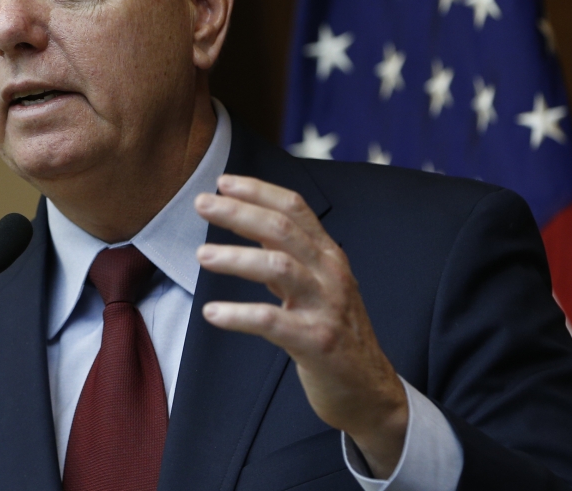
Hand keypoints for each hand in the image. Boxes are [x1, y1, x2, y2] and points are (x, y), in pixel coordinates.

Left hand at [194, 174, 407, 478]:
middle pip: (282, 229)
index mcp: (328, 254)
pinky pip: (272, 322)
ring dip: (237, 258)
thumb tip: (248, 224)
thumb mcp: (316, 284)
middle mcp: (330, 272)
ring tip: (202, 255)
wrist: (369, 389)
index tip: (223, 182)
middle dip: (240, 212)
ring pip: (279, 267)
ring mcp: (326, 306)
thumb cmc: (334, 331)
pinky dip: (239, 315)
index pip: (294, 208)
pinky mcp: (318, 341)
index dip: (259, 190)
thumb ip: (287, 255)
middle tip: (202, 204)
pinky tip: (212, 312)